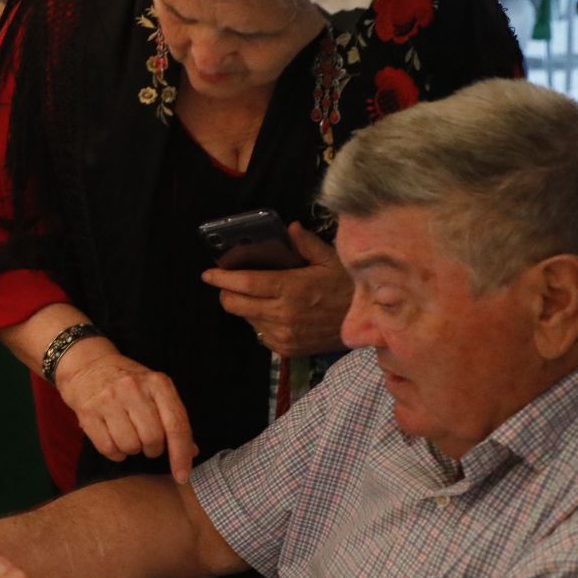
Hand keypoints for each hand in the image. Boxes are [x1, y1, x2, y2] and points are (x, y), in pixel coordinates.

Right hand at [53, 340, 196, 481]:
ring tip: (128, 436)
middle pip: (153, 439)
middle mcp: (133, 388)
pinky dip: (115, 453)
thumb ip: (173, 418)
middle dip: (152, 449)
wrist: (88, 364)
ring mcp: (108, 399)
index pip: (176, 425)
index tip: (182, 476)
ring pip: (130, 446)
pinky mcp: (88, 412)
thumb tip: (190, 451)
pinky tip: (114, 439)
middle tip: (147, 442)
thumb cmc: (128, 381)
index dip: (181, 455)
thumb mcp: (155, 390)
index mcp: (157, 383)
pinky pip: (108, 449)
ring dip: (132, 450)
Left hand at [200, 223, 350, 357]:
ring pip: (246, 319)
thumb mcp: (331, 260)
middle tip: (226, 283)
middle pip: (236, 305)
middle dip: (226, 292)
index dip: (223, 278)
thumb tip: (290, 228)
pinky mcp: (287, 349)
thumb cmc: (348, 287)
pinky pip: (260, 334)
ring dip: (244, 307)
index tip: (207, 273)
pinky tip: (272, 312)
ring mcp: (284, 335)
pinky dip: (259, 322)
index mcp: (292, 288)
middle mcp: (283, 314)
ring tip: (257, 296)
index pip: (246, 283)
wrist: (369, 324)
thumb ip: (306, 244)